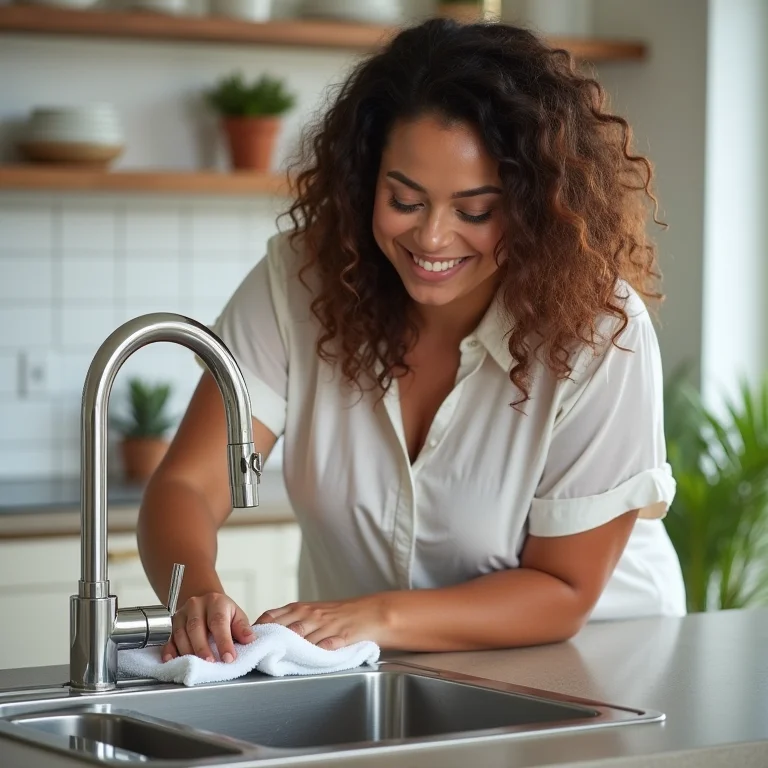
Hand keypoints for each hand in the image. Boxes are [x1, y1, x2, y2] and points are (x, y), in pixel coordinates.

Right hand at [163, 592, 253, 663]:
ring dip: (188, 651)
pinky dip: (169, 650)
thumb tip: (249, 639)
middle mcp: (196, 605)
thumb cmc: (223, 613)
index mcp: (216, 602)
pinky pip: (168, 638)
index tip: (229, 657)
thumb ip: (242, 628)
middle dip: (202, 648)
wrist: (205, 602)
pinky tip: (171, 660)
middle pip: (196, 627)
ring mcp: (182, 614)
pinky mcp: (171, 624)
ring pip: (180, 633)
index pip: (219, 621)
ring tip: (196, 665)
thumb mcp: (237, 616)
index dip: (224, 641)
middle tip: (210, 663)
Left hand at [254, 595, 392, 649]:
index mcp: (301, 608)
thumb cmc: (341, 614)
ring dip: (287, 648)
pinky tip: (307, 660)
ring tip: (273, 660)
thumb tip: (267, 632)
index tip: (247, 642)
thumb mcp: (314, 611)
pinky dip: (315, 652)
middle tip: (255, 655)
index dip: (259, 629)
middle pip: (284, 628)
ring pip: (302, 636)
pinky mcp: (341, 636)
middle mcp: (311, 615)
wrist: (371, 612)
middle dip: (269, 641)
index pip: (272, 616)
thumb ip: (293, 620)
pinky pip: (326, 645)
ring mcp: (326, 625)